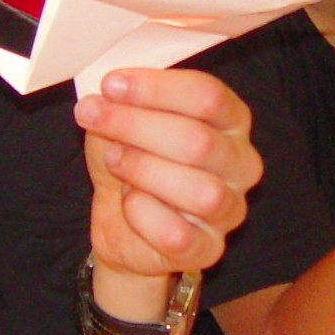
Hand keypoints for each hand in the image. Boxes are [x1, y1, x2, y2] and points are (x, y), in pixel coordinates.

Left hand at [75, 67, 262, 277]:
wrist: (121, 222)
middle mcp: (241, 163)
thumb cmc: (130, 162)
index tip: (110, 85)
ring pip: (200, 191)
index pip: (209, 96)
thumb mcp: (122, 122)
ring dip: (143, 170)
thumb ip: (123, 103)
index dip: (156, 89)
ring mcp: (230, 209)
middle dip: (135, 125)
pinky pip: (178, 235)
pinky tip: (128, 202)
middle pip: (199, 141)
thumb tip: (108, 93)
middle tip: (93, 116)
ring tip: (114, 160)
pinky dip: (143, 215)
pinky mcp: (208, 249)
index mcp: (231, 121)